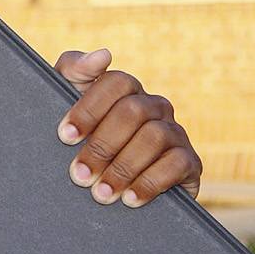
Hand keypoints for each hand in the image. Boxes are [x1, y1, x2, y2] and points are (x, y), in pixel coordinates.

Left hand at [53, 48, 202, 207]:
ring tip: (100, 193)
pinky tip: (130, 199)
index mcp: (127, 90)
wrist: (111, 187)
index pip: (115, 83)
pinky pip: (177, 164)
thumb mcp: (66, 102)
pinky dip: (150, 182)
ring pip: (154, 137)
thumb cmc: (82, 138)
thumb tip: (103, 54)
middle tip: (79, 175)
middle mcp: (154, 106)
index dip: (89, 108)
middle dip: (102, 145)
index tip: (65, 136)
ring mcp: (175, 132)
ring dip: (123, 168)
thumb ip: (74, 70)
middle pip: (132, 112)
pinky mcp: (189, 162)